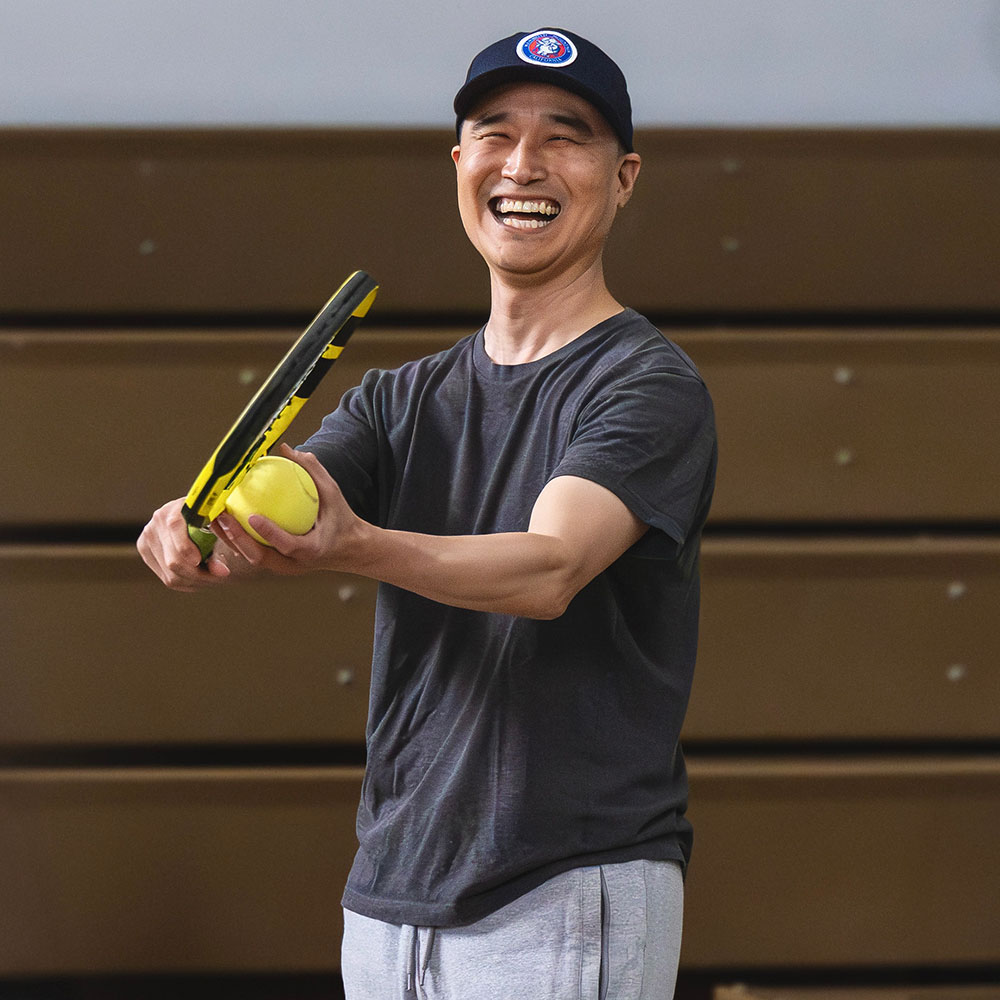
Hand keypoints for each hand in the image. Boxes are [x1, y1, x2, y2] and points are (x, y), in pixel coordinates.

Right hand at [136, 497, 232, 590]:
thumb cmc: (211, 519)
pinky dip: (187, 583)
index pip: (174, 527)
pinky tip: (200, 578)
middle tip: (220, 576)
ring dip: (196, 581)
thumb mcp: (218, 525)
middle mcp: (155, 524)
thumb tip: (220, 570)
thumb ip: (221, 542)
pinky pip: (167, 579)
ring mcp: (147, 540)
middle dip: (199, 573)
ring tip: (213, 578)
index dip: (185, 547)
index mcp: (173, 509)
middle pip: (172, 560)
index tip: (199, 560)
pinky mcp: (146, 554)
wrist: (193, 518)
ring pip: (171, 575)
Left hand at [207, 444, 367, 575]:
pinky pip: (254, 553)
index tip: (252, 516)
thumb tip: (284, 449)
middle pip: (261, 558)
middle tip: (223, 517)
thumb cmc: (340, 519)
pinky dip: (239, 540)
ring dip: (231, 540)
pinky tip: (226, 522)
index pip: (288, 544)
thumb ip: (312, 470)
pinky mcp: (277, 565)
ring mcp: (285, 567)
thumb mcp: (332, 492)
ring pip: (253, 558)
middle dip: (238, 540)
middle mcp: (296, 564)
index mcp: (313, 549)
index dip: (269, 533)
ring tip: (216, 519)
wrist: (349, 548)